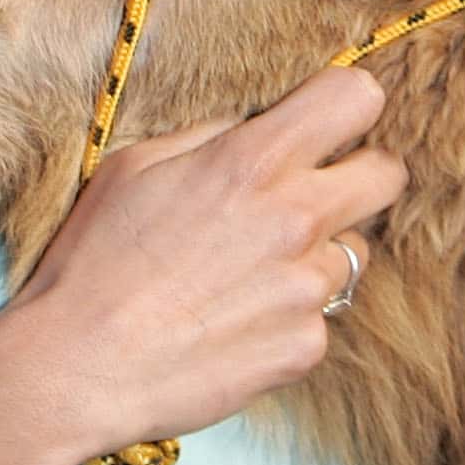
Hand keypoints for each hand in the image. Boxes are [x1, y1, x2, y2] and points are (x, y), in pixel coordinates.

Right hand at [0, 66, 404, 464]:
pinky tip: (236, 324)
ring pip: (351, 254)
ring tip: (248, 275)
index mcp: (253, 160)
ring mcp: (306, 288)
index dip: (346, 105)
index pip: (355, 98)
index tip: (327, 123)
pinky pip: (320, 318)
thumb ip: (212, 138)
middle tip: (317, 193)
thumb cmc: (95, 260)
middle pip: (387, 175)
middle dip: (360, 176)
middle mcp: (295, 219)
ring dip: (314, 257)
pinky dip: (290, 318)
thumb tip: (257, 128)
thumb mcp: (137, 165)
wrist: (77, 366)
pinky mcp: (305, 347)